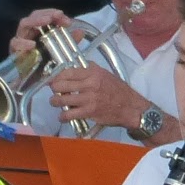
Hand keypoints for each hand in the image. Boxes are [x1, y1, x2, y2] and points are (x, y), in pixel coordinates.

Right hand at [8, 7, 79, 61]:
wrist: (31, 85)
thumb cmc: (43, 66)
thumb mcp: (60, 53)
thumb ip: (69, 42)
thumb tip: (81, 32)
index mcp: (39, 31)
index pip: (45, 16)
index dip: (55, 14)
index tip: (67, 20)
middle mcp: (29, 33)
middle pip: (34, 16)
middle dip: (46, 13)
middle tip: (58, 15)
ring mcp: (20, 41)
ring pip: (23, 24)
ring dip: (35, 21)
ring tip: (47, 21)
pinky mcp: (14, 52)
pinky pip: (15, 43)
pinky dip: (23, 43)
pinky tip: (32, 44)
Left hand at [46, 66, 167, 136]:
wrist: (130, 107)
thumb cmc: (118, 90)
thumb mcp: (105, 74)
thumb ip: (90, 70)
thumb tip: (75, 68)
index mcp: (93, 73)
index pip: (67, 72)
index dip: (56, 76)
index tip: (53, 79)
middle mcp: (90, 84)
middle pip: (61, 85)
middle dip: (54, 89)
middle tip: (54, 91)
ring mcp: (89, 98)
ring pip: (62, 100)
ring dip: (55, 102)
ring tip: (55, 102)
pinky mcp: (89, 112)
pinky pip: (69, 114)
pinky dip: (63, 116)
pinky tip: (63, 116)